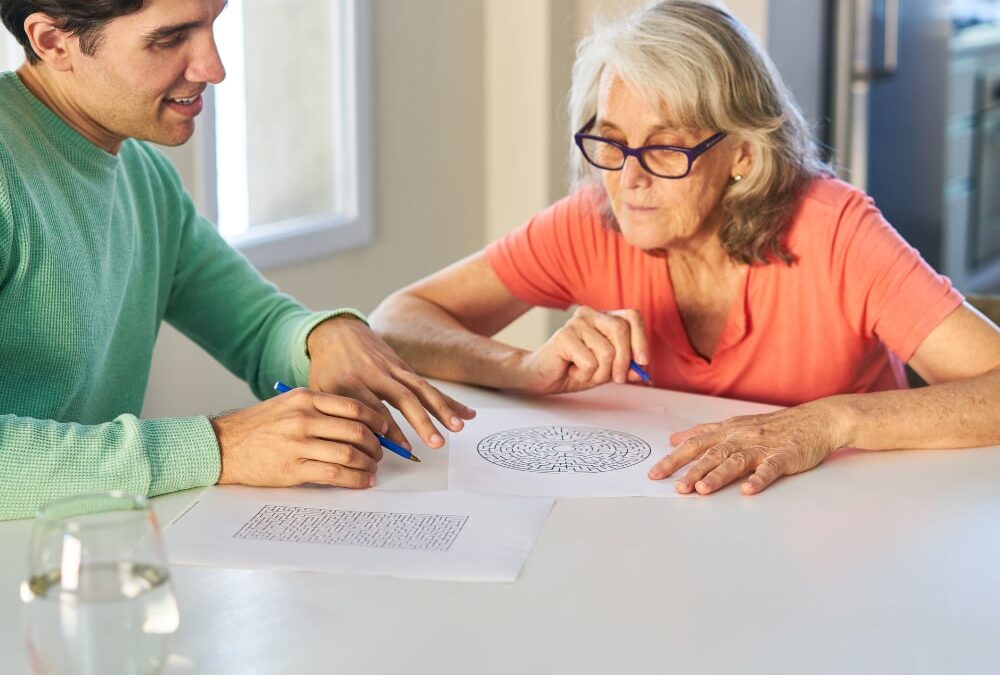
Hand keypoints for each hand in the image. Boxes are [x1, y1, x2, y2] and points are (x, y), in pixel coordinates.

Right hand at [213, 387, 387, 488]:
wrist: (223, 446)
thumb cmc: (258, 426)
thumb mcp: (288, 404)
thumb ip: (319, 409)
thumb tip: (356, 423)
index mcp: (305, 398)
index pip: (353, 406)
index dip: (375, 419)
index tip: (384, 429)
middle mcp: (304, 418)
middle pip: (356, 431)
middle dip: (376, 444)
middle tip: (380, 452)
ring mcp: (299, 444)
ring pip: (349, 453)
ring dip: (368, 464)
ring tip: (372, 468)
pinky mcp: (293, 469)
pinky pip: (335, 474)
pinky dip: (355, 479)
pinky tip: (363, 481)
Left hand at [306, 316, 475, 449]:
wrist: (335, 331)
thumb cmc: (326, 369)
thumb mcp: (321, 391)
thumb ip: (339, 416)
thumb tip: (359, 448)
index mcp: (350, 383)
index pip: (373, 408)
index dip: (389, 429)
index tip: (403, 449)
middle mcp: (375, 374)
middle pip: (402, 398)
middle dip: (422, 422)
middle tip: (436, 444)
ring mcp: (392, 369)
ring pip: (420, 390)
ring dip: (441, 409)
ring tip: (458, 428)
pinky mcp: (404, 367)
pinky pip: (428, 386)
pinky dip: (447, 400)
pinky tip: (466, 414)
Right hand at [514, 307, 649, 394]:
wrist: (542, 377)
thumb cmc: (573, 369)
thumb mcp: (606, 370)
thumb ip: (625, 368)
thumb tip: (642, 371)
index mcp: (603, 317)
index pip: (632, 316)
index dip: (641, 339)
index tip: (643, 362)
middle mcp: (590, 314)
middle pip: (621, 331)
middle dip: (624, 361)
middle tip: (616, 379)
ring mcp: (576, 323)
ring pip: (607, 351)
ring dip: (600, 373)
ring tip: (586, 373)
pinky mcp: (564, 336)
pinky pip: (590, 361)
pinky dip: (585, 375)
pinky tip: (573, 370)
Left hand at [647, 400, 850, 494]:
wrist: (815, 420)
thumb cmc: (773, 425)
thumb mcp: (735, 424)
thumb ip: (704, 432)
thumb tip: (675, 438)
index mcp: (727, 430)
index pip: (694, 444)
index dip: (674, 459)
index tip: (654, 474)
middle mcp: (741, 436)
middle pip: (711, 453)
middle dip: (690, 470)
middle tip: (675, 487)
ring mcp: (763, 446)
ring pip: (736, 461)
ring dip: (718, 476)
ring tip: (702, 490)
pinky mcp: (785, 456)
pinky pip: (770, 468)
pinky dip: (759, 479)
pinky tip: (748, 490)